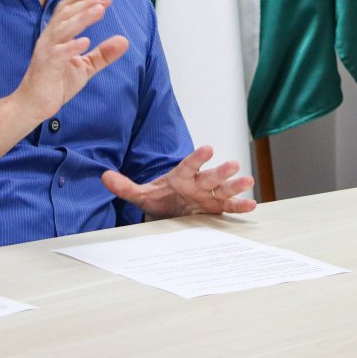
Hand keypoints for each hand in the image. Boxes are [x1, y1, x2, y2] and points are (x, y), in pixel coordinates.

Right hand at [13, 0, 128, 118]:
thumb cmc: (56, 83)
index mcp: (57, 36)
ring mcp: (46, 52)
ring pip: (63, 29)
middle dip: (86, 4)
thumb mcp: (85, 67)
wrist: (33, 105)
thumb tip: (124, 40)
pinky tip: (85, 41)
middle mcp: (50, 39)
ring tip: (99, 10)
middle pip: (67, 15)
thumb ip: (103, 54)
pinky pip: (58, 54)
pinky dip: (71, 47)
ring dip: (81, 19)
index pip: (66, 10)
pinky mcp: (46, 67)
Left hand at [102, 145, 257, 217]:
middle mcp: (198, 182)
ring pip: (223, 188)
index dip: (198, 157)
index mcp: (181, 175)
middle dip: (222, 171)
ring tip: (247, 181)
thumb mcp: (140, 194)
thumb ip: (124, 186)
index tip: (208, 149)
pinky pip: (229, 206)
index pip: (189, 164)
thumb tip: (104, 177)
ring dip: (235, 185)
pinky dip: (240, 205)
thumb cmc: (159, 197)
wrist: (169, 208)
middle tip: (233, 164)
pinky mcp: (215, 208)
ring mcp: (208, 195)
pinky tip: (252, 204)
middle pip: (211, 175)